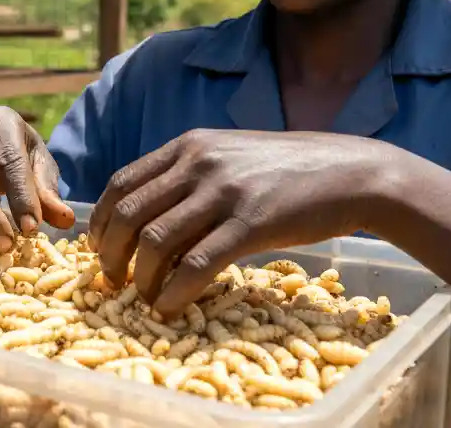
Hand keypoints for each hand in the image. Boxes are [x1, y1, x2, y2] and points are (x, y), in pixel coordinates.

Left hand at [89, 129, 399, 316]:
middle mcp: (199, 163)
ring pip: (154, 241)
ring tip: (144, 297)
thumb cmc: (291, 171)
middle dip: (109, 254)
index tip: (98, 249)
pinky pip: (196, 264)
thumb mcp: (231, 156)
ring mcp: (224, 192)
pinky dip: (174, 291)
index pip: (122, 182)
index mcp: (190, 145)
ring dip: (139, 278)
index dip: (100, 221)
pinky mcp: (251, 223)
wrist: (352, 173)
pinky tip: (171, 306)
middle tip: (112, 282)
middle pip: (127, 213)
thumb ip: (191, 175)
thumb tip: (150, 216)